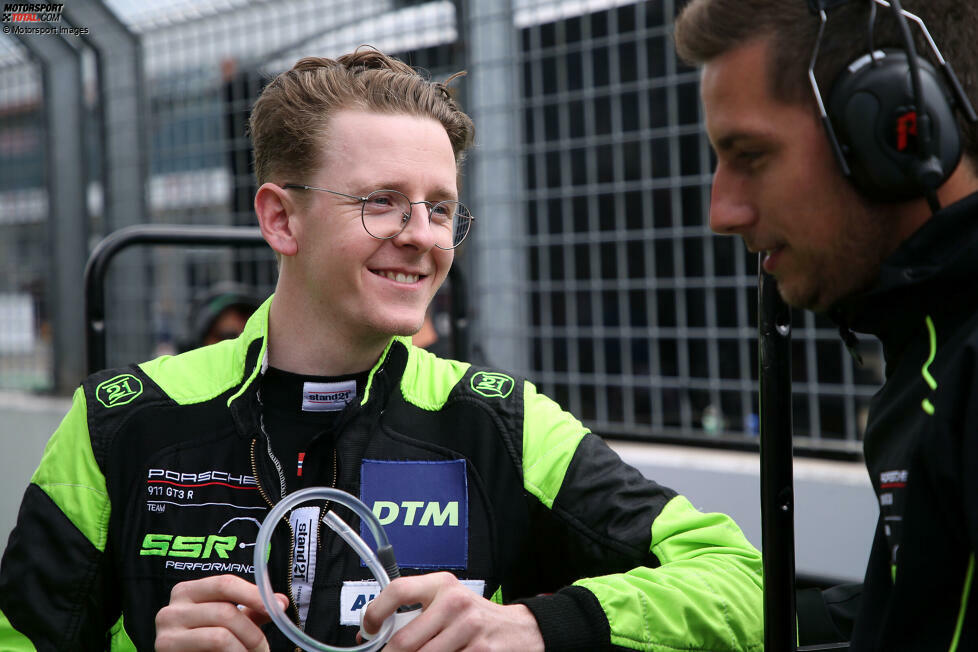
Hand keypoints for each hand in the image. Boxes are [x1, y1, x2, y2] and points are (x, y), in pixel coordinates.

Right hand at [155, 574, 288, 651]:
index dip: (254, 594)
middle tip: (264, 649)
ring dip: (244, 649)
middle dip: (253, 633)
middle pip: (226, 612)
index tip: (277, 607)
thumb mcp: (226, 621)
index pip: (225, 583)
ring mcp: (166, 634)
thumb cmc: (205, 644)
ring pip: (220, 637)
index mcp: (187, 592)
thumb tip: (280, 602)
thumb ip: (251, 608)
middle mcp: (171, 609)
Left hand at [361, 572, 543, 651]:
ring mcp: (468, 629)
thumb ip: (418, 611)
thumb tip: (377, 633)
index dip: (375, 612)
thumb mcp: (449, 602)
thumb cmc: (476, 617)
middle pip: (405, 640)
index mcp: (443, 585)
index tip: (369, 629)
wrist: (519, 630)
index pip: (398, 590)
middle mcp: (455, 603)